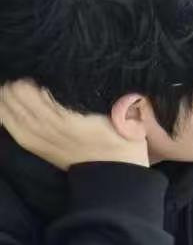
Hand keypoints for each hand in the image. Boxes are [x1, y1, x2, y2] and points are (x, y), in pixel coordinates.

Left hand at [0, 81, 148, 170]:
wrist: (113, 178)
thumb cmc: (122, 143)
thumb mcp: (128, 118)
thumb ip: (121, 100)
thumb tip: (107, 76)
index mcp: (66, 119)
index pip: (30, 91)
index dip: (30, 76)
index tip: (40, 66)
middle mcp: (45, 128)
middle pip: (14, 96)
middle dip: (17, 81)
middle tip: (29, 71)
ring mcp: (35, 137)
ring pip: (6, 108)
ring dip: (8, 93)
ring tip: (18, 83)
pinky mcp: (30, 144)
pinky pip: (5, 122)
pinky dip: (4, 109)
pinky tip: (7, 99)